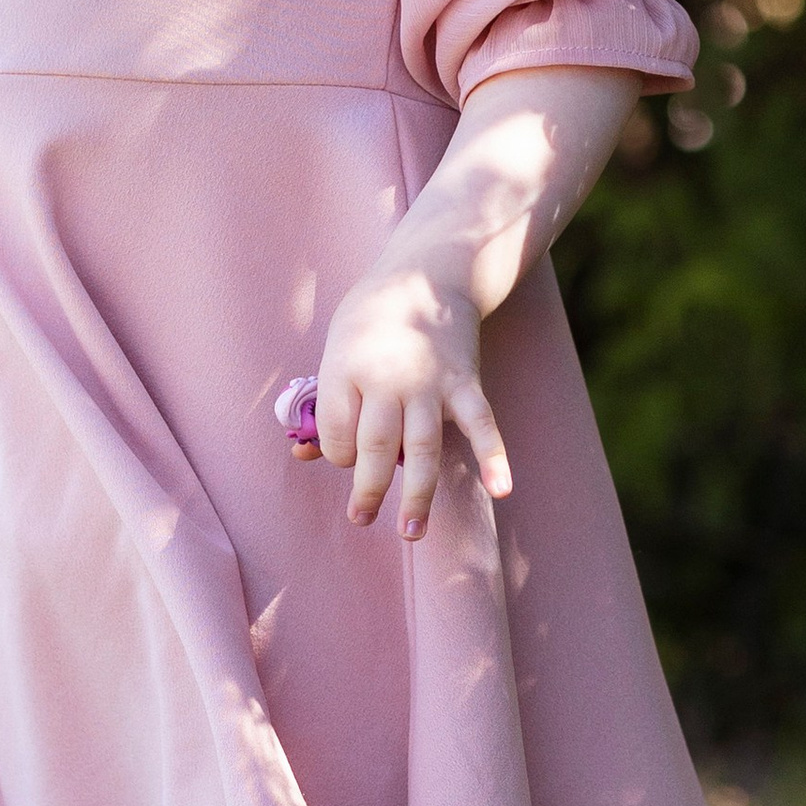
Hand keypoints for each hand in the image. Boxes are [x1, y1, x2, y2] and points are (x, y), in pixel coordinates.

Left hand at [305, 256, 511, 539]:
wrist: (427, 273)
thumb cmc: (371, 320)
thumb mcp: (336, 350)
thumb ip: (325, 405)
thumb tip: (303, 454)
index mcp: (345, 368)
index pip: (338, 433)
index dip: (338, 454)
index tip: (346, 455)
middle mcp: (387, 378)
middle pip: (374, 447)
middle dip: (367, 489)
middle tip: (361, 518)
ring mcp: (429, 381)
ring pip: (422, 447)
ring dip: (417, 493)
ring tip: (411, 532)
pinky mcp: (465, 381)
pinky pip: (481, 423)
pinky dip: (493, 455)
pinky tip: (502, 488)